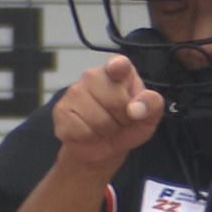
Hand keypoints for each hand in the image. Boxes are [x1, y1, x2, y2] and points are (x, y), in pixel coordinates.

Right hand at [52, 55, 163, 172]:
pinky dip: (91, 138)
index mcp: (120, 70)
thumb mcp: (148, 117)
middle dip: (122, 118)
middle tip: (120, 120)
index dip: (118, 66)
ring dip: (107, 131)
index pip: (119, 64)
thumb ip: (151, 106)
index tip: (117, 69)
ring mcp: (74, 91)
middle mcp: (93, 75)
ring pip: (98, 119)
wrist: (103, 146)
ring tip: (105, 128)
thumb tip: (136, 109)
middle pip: (115, 100)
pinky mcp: (60, 110)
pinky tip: (90, 132)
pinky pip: (82, 131)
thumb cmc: (128, 125)